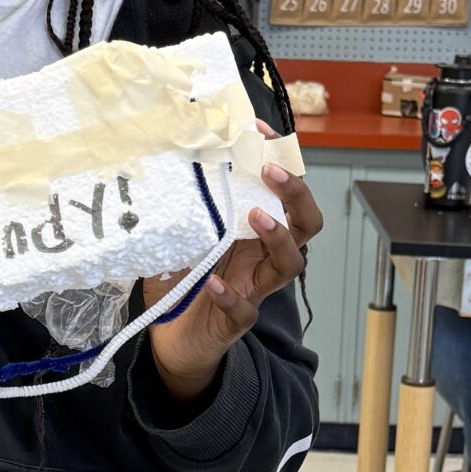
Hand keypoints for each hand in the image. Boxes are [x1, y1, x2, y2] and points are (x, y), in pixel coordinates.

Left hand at [143, 146, 322, 409]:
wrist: (170, 340)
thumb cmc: (179, 282)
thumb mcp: (178, 233)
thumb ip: (182, 205)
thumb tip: (166, 158)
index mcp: (250, 230)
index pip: (280, 192)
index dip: (280, 161)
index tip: (259, 131)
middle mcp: (259, 256)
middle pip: (304, 223)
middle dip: (295, 195)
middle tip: (271, 172)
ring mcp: (252, 288)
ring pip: (289, 264)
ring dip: (278, 237)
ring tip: (256, 217)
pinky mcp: (235, 321)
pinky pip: (246, 310)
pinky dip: (232, 296)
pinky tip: (215, 284)